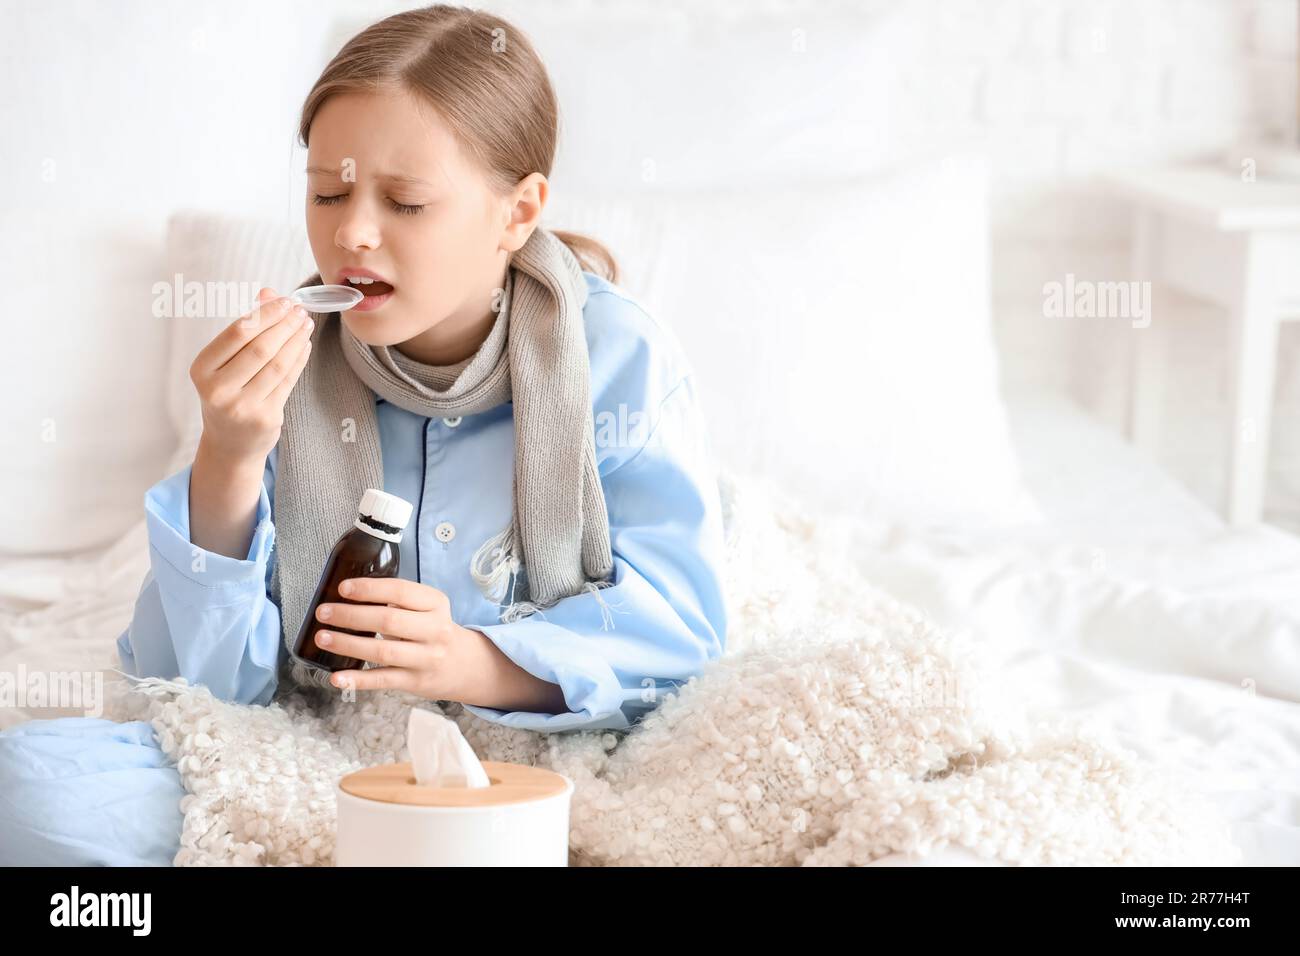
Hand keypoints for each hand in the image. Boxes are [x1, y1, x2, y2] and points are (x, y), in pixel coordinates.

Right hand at [190, 287, 314, 465]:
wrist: (230, 443)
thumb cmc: (227, 393)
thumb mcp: (224, 362)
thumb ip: (245, 327)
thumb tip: (268, 292)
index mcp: (202, 370)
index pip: (237, 333)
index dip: (265, 314)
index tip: (285, 301)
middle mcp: (218, 390)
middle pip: (260, 348)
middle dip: (284, 325)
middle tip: (300, 311)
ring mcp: (242, 407)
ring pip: (277, 365)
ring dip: (296, 340)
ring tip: (306, 325)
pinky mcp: (265, 418)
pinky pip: (288, 381)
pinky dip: (299, 360)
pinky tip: (304, 344)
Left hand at [313, 577, 484, 698]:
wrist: (467, 665)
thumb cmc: (435, 631)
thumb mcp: (428, 609)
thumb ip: (399, 601)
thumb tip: (350, 596)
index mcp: (435, 604)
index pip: (400, 591)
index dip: (369, 589)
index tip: (343, 588)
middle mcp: (434, 630)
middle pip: (388, 620)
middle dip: (351, 615)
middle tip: (324, 612)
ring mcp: (426, 658)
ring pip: (383, 651)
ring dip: (348, 644)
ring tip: (323, 638)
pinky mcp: (416, 681)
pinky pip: (383, 680)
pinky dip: (358, 680)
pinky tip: (337, 677)